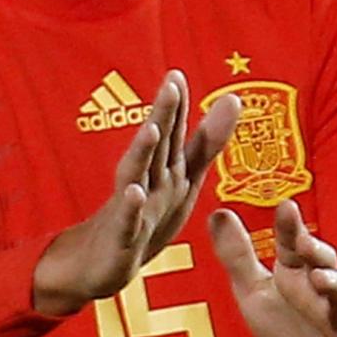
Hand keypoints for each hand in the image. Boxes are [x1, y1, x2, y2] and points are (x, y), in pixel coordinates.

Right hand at [33, 70, 239, 315]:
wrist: (103, 263)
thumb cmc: (148, 216)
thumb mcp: (184, 178)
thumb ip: (207, 141)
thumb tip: (233, 98)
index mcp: (165, 168)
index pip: (173, 131)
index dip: (177, 104)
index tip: (179, 74)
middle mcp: (147, 181)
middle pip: (157, 146)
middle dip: (164, 116)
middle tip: (171, 85)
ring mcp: (134, 208)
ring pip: (138, 176)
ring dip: (144, 153)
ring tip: (152, 130)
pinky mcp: (123, 238)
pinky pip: (129, 222)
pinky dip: (131, 207)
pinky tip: (134, 193)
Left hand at [208, 199, 336, 336]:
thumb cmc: (290, 323)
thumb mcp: (254, 291)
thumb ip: (237, 256)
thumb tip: (217, 213)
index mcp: (296, 270)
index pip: (292, 244)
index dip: (290, 227)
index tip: (286, 206)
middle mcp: (321, 285)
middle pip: (322, 261)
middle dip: (314, 250)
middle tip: (302, 241)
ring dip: (334, 284)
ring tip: (320, 278)